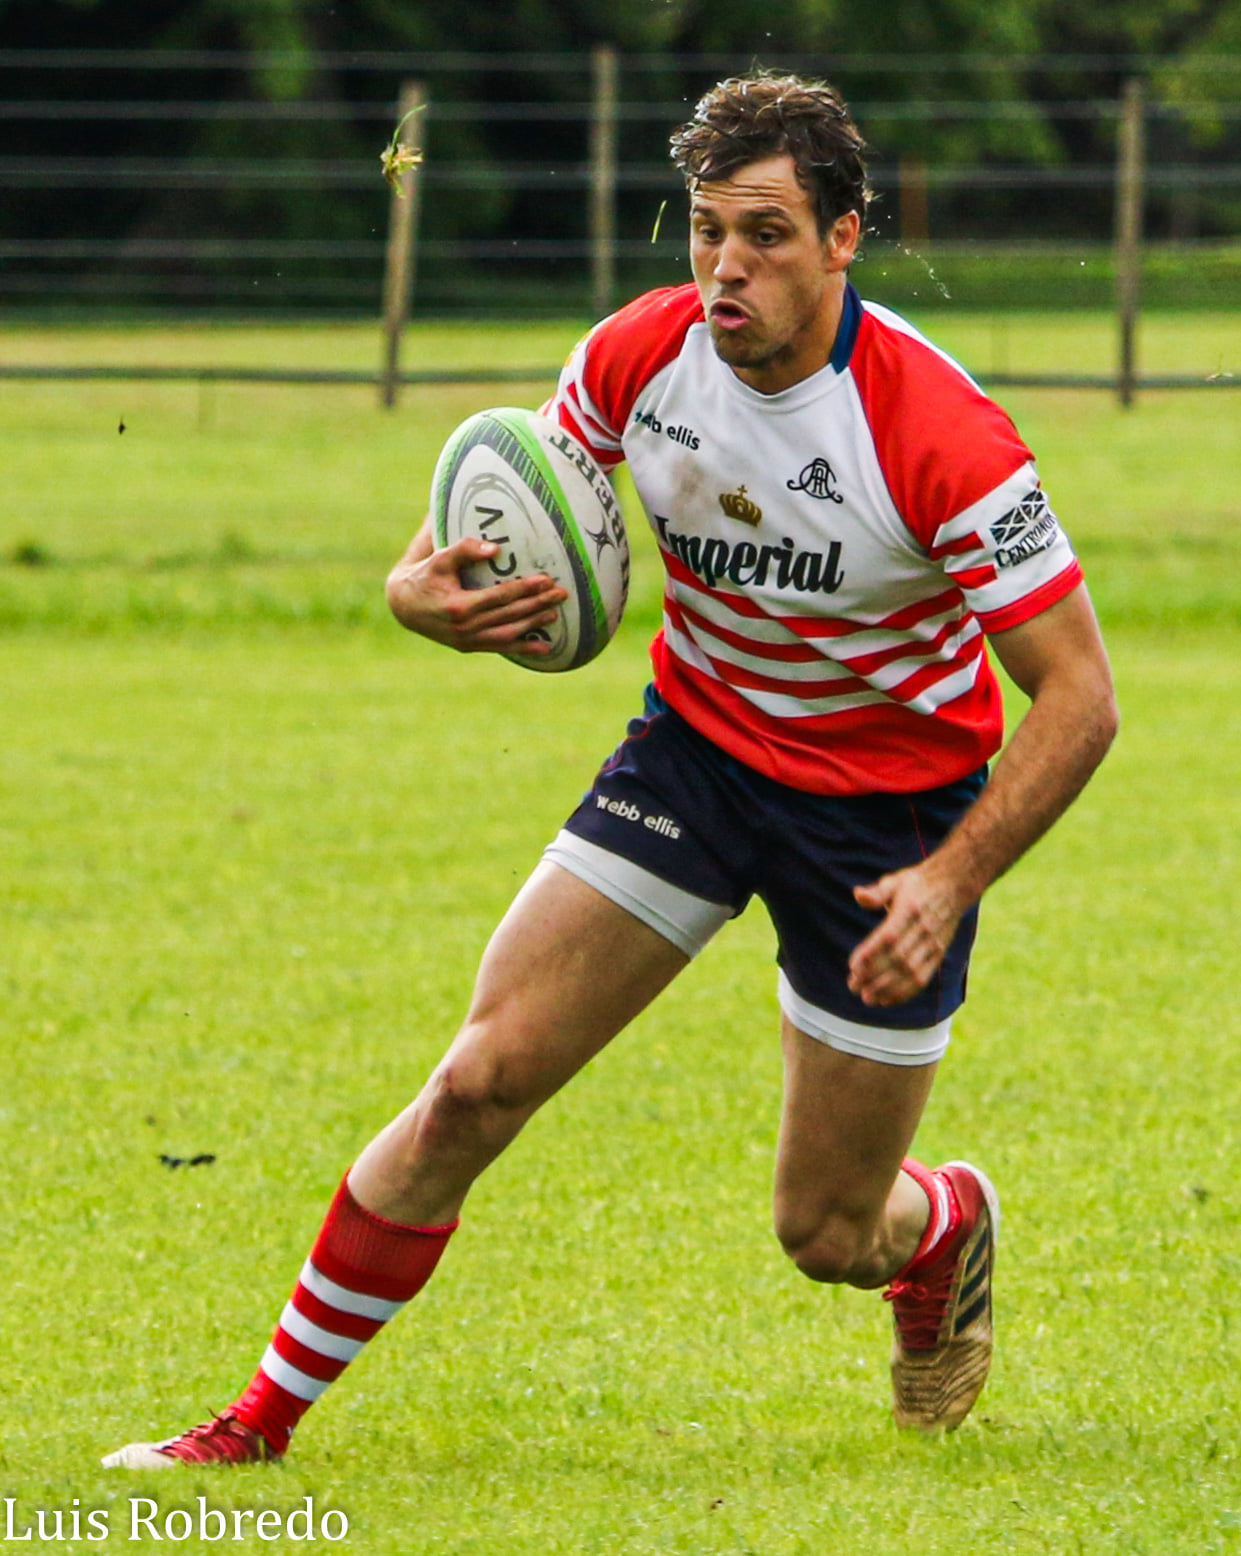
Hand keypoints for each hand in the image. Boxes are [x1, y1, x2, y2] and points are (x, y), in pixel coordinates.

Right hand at [386, 536, 567, 656]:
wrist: (404, 606)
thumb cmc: (425, 576)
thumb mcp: (439, 558)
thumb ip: (465, 550)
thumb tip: (496, 549)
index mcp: (459, 606)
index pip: (499, 597)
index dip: (525, 589)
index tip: (546, 580)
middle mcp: (465, 628)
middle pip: (509, 615)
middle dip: (537, 605)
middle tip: (561, 594)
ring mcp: (467, 641)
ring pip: (508, 634)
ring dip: (533, 625)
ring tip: (554, 614)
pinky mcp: (468, 647)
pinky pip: (500, 648)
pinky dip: (523, 648)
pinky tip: (544, 647)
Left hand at [846, 863, 967, 1007]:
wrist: (955, 885)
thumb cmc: (918, 884)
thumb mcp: (896, 881)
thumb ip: (877, 892)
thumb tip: (858, 895)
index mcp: (909, 910)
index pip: (889, 937)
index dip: (871, 954)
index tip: (853, 966)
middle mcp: (923, 929)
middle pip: (898, 959)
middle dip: (875, 976)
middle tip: (853, 986)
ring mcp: (933, 944)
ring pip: (911, 973)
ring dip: (888, 989)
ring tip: (867, 998)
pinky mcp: (939, 954)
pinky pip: (923, 978)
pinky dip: (905, 992)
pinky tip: (887, 1000)